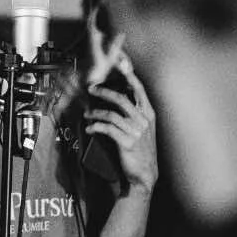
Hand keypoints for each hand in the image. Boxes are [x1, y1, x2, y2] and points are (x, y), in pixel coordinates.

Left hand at [85, 53, 157, 195]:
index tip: (120, 62)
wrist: (144, 174)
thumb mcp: (142, 129)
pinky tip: (91, 128)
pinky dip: (96, 126)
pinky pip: (107, 129)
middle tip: (91, 89)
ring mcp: (136, 132)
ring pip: (111, 114)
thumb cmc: (140, 150)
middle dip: (104, 91)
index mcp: (149, 114)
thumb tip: (115, 99)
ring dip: (95, 112)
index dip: (129, 75)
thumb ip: (134, 114)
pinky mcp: (127, 142)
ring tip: (87, 114)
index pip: (139, 89)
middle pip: (121, 98)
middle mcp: (144, 120)